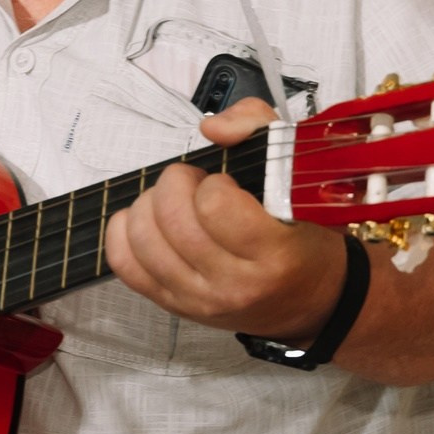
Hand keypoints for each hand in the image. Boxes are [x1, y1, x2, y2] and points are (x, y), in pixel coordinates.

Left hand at [103, 99, 347, 340]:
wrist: (311, 299)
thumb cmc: (303, 237)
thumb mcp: (297, 174)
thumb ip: (256, 127)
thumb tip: (211, 128)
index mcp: (273, 253)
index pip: (213, 206)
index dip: (211, 182)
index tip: (223, 184)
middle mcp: (234, 284)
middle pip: (172, 220)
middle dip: (175, 184)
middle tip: (193, 185)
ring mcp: (200, 300)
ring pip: (143, 240)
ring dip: (148, 206)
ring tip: (172, 203)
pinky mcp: (174, 305)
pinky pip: (125, 266)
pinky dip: (122, 234)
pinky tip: (146, 221)